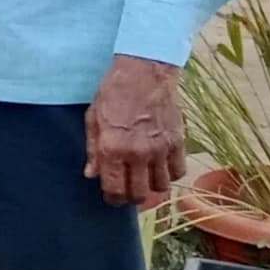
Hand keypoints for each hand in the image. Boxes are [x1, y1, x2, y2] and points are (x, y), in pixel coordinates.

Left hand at [86, 54, 187, 209]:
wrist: (144, 72)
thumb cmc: (113, 92)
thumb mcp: (93, 118)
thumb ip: (92, 150)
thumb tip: (91, 174)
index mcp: (112, 148)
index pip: (114, 189)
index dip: (112, 198)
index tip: (111, 197)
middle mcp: (137, 154)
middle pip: (138, 194)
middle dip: (130, 197)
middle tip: (127, 190)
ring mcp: (160, 150)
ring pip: (161, 187)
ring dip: (151, 187)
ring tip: (144, 177)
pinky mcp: (178, 143)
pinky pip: (178, 172)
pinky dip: (170, 174)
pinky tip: (161, 167)